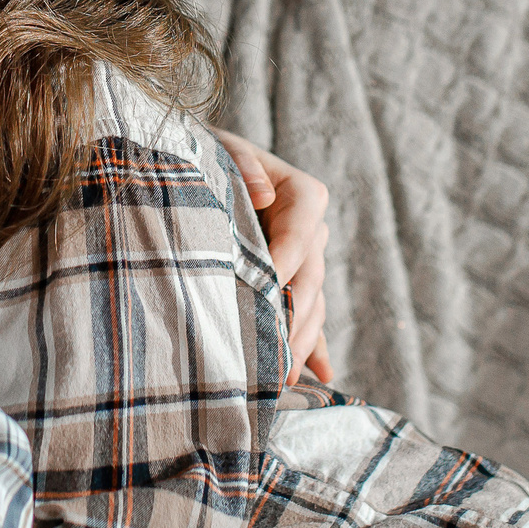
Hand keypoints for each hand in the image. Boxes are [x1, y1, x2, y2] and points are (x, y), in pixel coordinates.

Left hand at [210, 128, 334, 383]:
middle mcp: (312, 230)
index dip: (285, 264)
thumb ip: (244, 165)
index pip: (300, 233)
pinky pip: (308, 316)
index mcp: (303, 196)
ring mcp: (306, 260)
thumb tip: (262, 192)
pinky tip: (321, 374)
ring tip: (283, 377)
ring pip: (311, 304)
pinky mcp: (295, 282)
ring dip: (300, 341)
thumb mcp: (224, 150)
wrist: (207, 165)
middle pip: (310, 277)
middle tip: (276, 354)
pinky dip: (313, 345)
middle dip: (294, 317)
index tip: (265, 293)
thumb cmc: (213, 155)